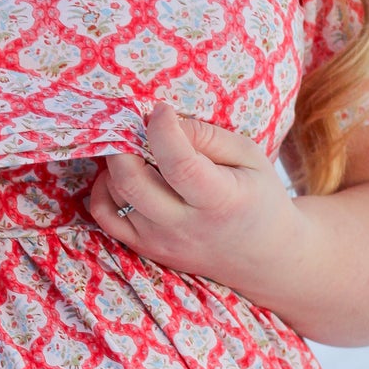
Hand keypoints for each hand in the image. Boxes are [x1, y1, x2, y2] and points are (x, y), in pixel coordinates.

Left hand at [85, 99, 304, 299]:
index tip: (163, 110)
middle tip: (139, 128)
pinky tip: (125, 177)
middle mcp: (186, 226)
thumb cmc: (258, 197)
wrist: (264, 258)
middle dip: (125, 143)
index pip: (179, 164)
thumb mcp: (250, 157)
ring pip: (115, 194)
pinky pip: (105, 216)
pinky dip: (105, 189)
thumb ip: (208, 136)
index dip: (162, 130)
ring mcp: (161, 241)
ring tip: (139, 152)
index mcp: (221, 201)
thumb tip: (164, 121)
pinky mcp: (146, 248)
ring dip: (117, 164)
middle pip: (132, 181)